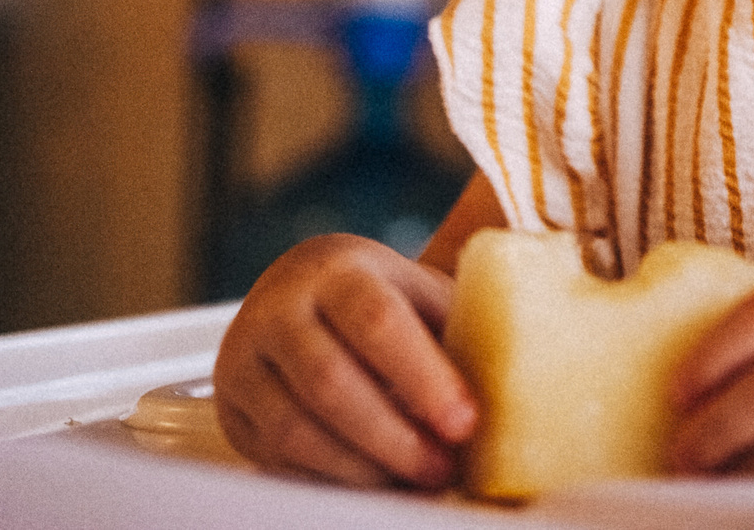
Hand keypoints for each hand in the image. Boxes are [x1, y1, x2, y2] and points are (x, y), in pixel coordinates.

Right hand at [212, 233, 476, 488]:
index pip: (376, 322)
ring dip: (361, 469)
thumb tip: (522, 392)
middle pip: (329, 382)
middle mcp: (279, 309)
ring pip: (295, 429)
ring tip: (413, 481)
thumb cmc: (381, 299)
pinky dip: (329, 481)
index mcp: (336, 270)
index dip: (423, 378)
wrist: (306, 289)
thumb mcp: (419, 296)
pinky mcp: (231, 410)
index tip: (465, 421)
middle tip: (442, 467)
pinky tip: (373, 484)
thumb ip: (459, 333)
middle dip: (393, 437)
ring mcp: (243, 360)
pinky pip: (276, 460)